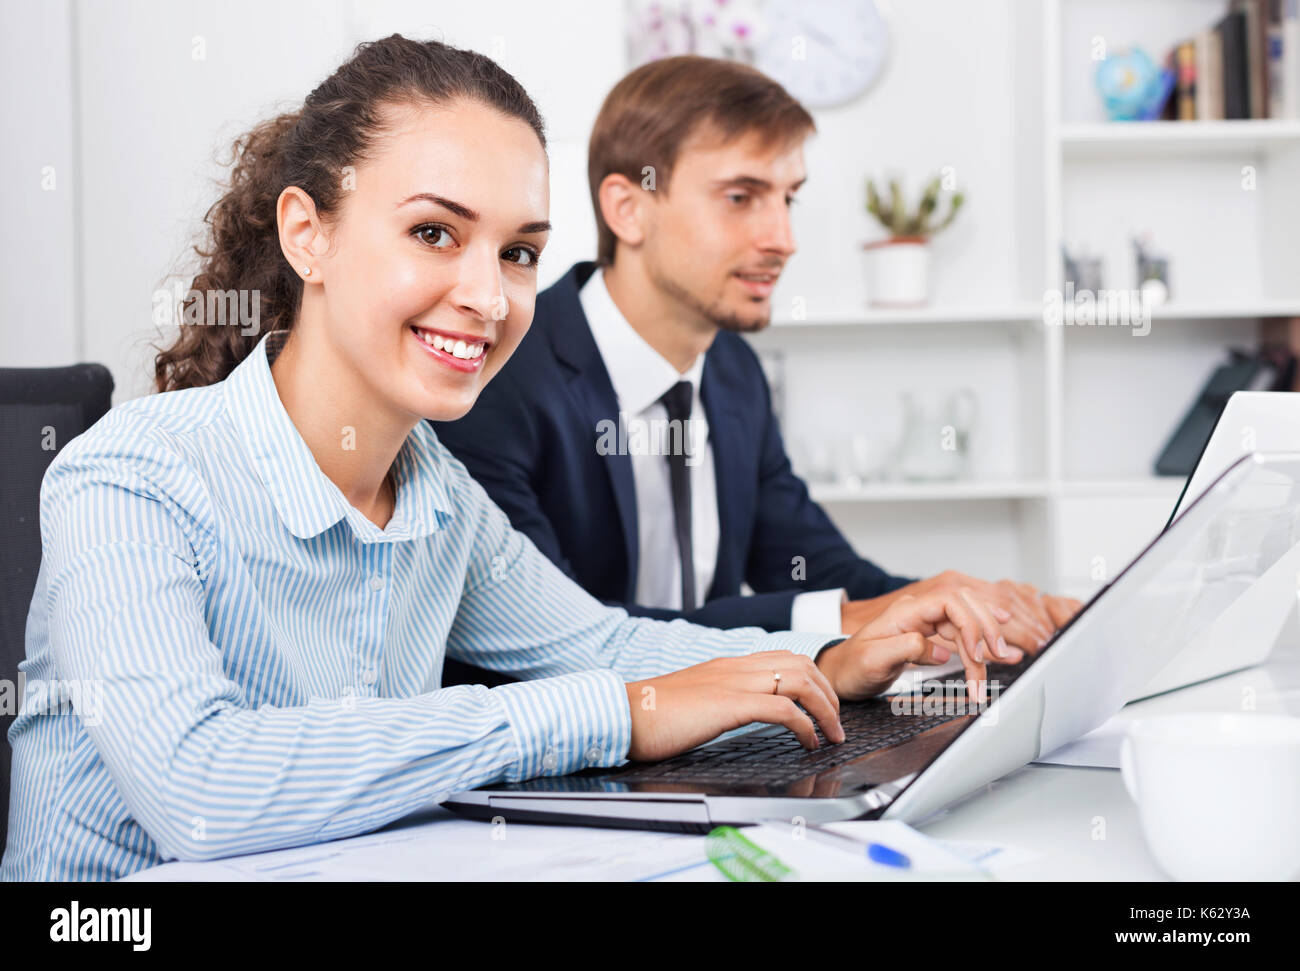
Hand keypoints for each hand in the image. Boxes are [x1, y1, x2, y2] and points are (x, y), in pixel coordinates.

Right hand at [624, 651, 843, 761]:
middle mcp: (734, 667)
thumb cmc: (651, 716)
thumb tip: (734, 715)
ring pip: (800, 680)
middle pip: (801, 663)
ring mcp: (733, 682)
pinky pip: (784, 709)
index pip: (784, 657)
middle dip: (828, 693)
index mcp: (726, 665)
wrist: (623, 714)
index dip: (813, 679)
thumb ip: (718, 700)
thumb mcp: (694, 702)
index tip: (823, 705)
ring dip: (825, 709)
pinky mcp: (729, 704)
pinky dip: (806, 726)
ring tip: (831, 734)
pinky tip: (808, 742)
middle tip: (836, 723)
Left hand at [856, 571, 1081, 654]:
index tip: (976, 653)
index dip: (970, 623)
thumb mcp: (874, 659)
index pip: (950, 601)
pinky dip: (982, 644)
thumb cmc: (852, 666)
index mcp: (906, 611)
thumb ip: (906, 649)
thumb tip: (941, 651)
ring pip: (968, 621)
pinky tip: (1000, 650)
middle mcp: (920, 611)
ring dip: (986, 642)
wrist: (841, 674)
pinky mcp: (931, 636)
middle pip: (966, 606)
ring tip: (1000, 665)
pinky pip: (963, 634)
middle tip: (999, 657)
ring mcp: (926, 622)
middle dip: (987, 630)